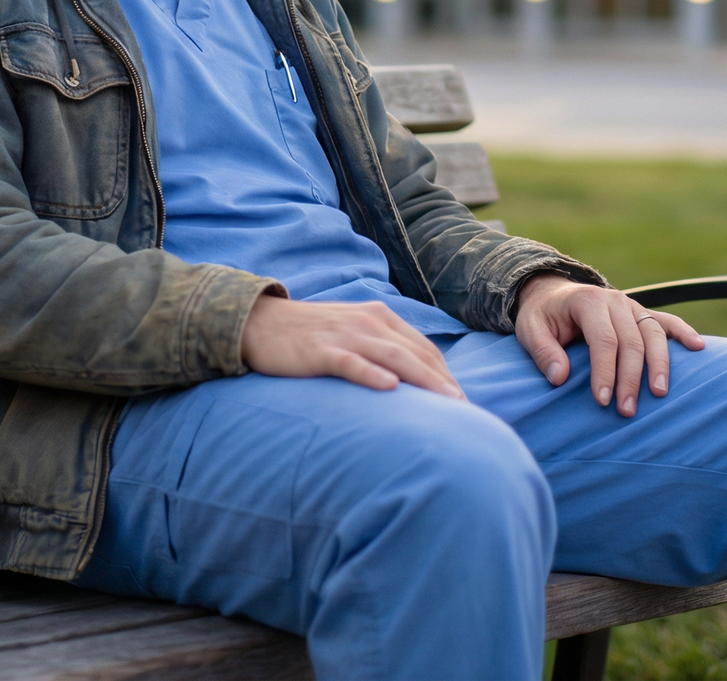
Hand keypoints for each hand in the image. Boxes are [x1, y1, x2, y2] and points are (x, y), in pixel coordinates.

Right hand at [240, 294, 464, 398]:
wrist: (260, 323)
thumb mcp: (352, 333)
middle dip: (443, 381)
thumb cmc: (310, 335)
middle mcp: (368, 321)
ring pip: (392, 356)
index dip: (445, 373)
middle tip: (466, 409)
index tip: (462, 401)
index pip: (423, 347)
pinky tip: (390, 387)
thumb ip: (380, 348)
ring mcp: (345, 334)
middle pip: (415, 352)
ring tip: (446, 401)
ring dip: (423, 379)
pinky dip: (372, 372)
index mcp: (379, 317)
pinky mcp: (320, 350)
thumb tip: (408, 382)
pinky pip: (351, 361)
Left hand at [515, 274, 702, 415]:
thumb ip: (543, 351)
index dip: (605, 371)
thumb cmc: (542, 316)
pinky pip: (666, 321)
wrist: (553, 294)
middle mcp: (614, 300)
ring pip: (653, 333)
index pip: (603, 339)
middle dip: (631, 378)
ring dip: (659, 364)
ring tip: (660, 394)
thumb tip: (559, 377)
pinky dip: (683, 332)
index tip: (603, 401)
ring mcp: (631, 305)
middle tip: (626, 411)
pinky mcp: (641, 313)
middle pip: (631, 341)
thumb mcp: (530, 329)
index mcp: (588, 301)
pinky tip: (698, 347)